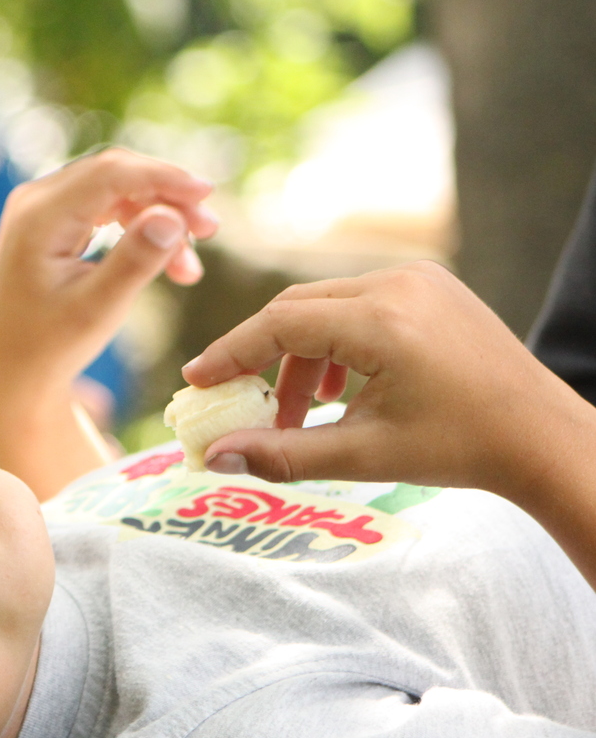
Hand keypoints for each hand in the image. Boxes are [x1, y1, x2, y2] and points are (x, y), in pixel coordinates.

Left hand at [0, 149, 215, 498]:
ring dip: (158, 216)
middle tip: (211, 230)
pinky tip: (171, 261)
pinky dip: (140, 228)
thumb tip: (172, 215)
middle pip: (116, 175)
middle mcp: (35, 201)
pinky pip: (107, 207)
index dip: (163, 178)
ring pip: (116, 191)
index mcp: (38, 217)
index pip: (110, 174)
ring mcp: (42, 208)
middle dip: (167, 196)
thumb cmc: (52, 346)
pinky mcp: (54, 220)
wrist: (12, 370)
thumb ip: (135, 260)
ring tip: (191, 264)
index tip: (208, 195)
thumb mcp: (98, 310)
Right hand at [183, 261, 592, 499]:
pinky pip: (358, 304)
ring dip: (299, 356)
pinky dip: (334, 344)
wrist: (541, 436)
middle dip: (260, 357)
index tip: (196, 383)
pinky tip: (337, 392)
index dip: (230, 354)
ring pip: (325, 307)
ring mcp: (419, 279)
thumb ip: (283, 454)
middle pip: (296, 308)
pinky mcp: (431, 286)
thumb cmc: (461, 448)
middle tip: (234, 401)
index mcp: (382, 320)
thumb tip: (215, 458)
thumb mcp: (364, 455)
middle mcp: (398, 284)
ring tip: (296, 415)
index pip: (279, 324)